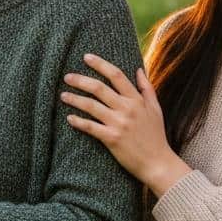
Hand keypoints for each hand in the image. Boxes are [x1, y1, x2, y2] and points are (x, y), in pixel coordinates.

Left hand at [62, 53, 191, 196]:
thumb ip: (147, 88)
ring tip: (63, 95)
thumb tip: (138, 69)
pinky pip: (90, 127)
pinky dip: (78, 121)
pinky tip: (69, 118)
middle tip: (67, 76)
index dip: (100, 64)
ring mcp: (119, 123)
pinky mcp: (112, 139)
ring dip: (75, 99)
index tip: (86, 57)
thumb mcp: (156, 109)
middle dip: (80, 80)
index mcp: (137, 100)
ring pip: (91, 106)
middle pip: (99, 88)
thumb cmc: (156, 136)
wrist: (158, 163)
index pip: (116, 75)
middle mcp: (127, 109)